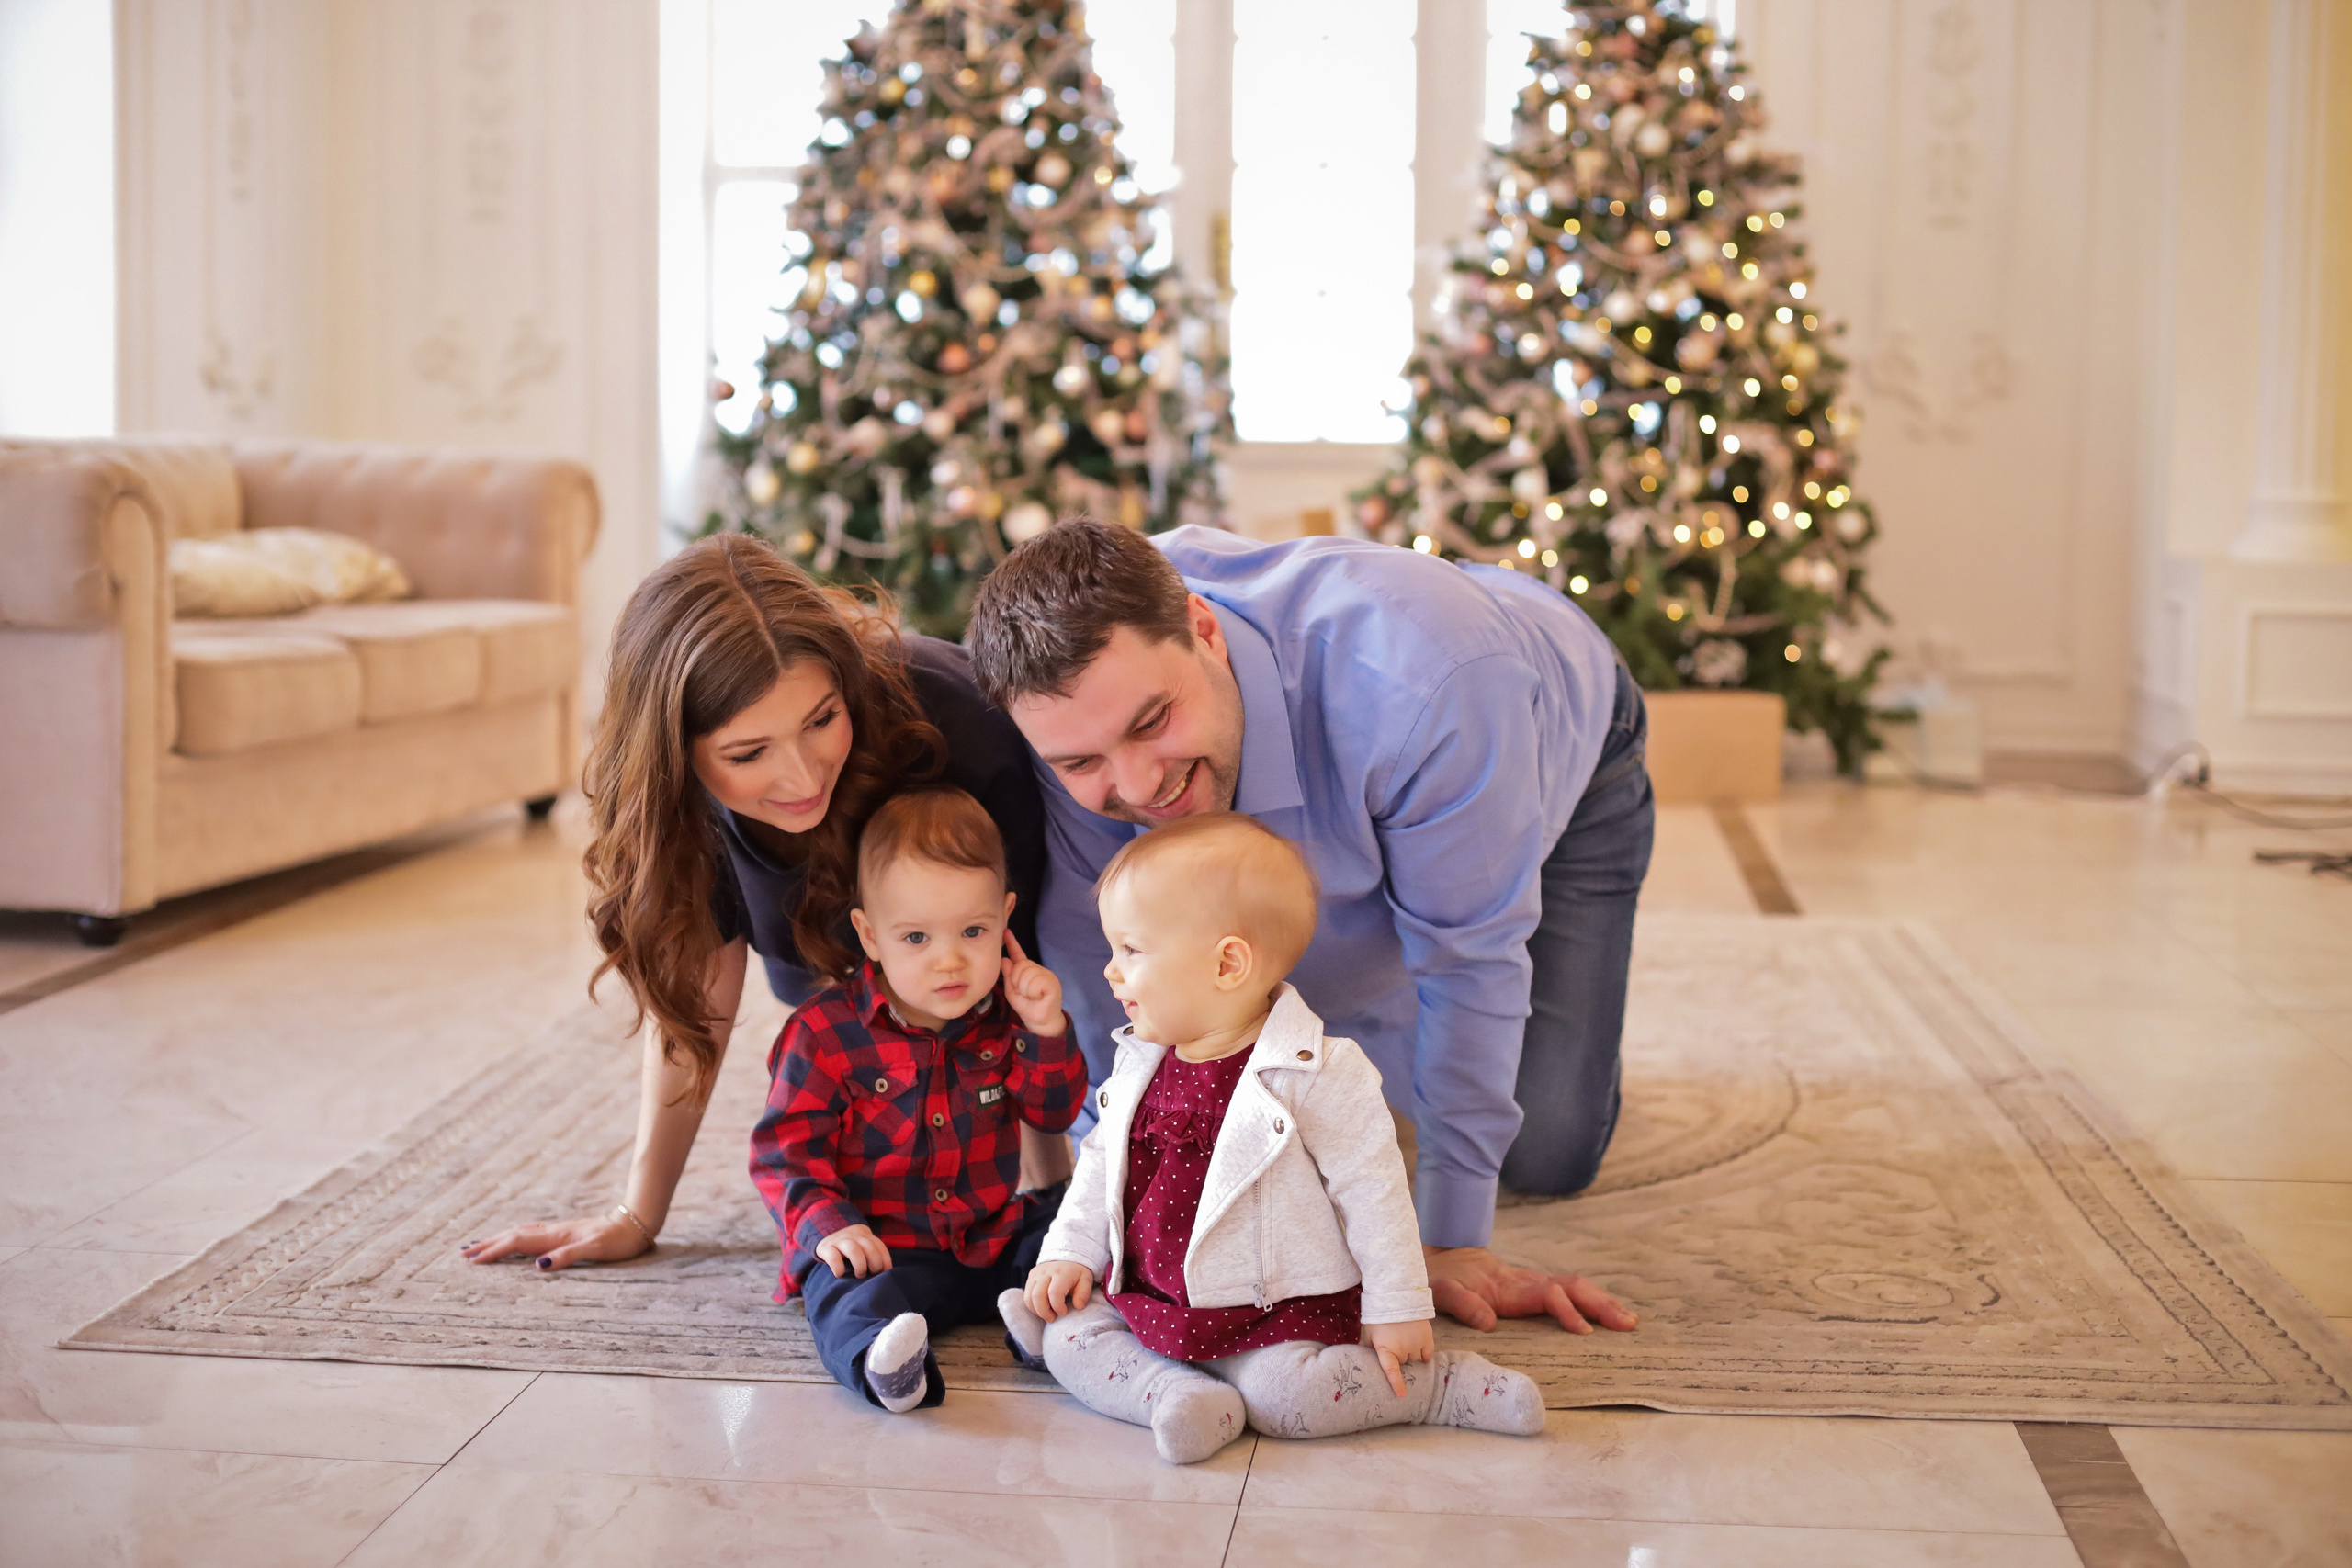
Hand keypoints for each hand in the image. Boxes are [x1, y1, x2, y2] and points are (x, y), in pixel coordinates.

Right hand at [461, 1210, 651, 1272]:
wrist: (634, 1223)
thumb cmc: (617, 1241)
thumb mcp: (595, 1251)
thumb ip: (567, 1256)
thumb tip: (538, 1266)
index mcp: (555, 1237)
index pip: (517, 1243)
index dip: (494, 1252)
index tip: (472, 1260)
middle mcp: (552, 1231)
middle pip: (513, 1236)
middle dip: (488, 1245)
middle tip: (462, 1253)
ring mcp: (557, 1230)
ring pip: (520, 1233)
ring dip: (498, 1239)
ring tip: (478, 1245)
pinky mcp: (564, 1232)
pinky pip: (531, 1234)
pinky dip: (515, 1238)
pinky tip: (514, 1240)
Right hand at [815, 1223, 892, 1278]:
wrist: (822, 1232)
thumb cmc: (847, 1246)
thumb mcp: (860, 1244)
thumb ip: (870, 1251)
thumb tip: (884, 1271)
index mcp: (864, 1233)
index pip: (880, 1246)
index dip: (885, 1261)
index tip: (885, 1272)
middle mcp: (853, 1234)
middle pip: (869, 1248)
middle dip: (875, 1264)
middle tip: (871, 1274)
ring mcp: (839, 1239)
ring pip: (854, 1250)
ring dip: (860, 1265)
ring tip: (859, 1274)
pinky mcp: (825, 1247)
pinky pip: (834, 1257)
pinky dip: (839, 1268)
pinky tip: (840, 1274)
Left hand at [1000, 931, 1066, 1037]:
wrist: (1041, 1023)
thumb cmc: (1028, 1007)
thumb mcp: (1012, 991)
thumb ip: (1008, 976)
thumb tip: (1004, 959)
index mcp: (1029, 971)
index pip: (1019, 955)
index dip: (1012, 943)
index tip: (1005, 931)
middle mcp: (1039, 970)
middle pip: (1020, 965)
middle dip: (1016, 981)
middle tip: (1024, 993)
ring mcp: (1047, 975)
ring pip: (1026, 973)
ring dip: (1024, 988)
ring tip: (1031, 997)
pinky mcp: (1053, 983)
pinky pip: (1035, 981)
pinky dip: (1032, 991)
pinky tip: (1038, 997)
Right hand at [1024, 1260, 1095, 1321]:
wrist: (1066, 1258)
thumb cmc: (1076, 1273)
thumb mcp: (1086, 1280)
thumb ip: (1084, 1293)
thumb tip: (1079, 1306)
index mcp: (1061, 1273)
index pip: (1054, 1293)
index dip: (1058, 1307)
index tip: (1064, 1312)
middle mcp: (1045, 1272)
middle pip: (1037, 1296)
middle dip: (1044, 1312)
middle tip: (1053, 1318)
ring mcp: (1035, 1274)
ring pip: (1028, 1297)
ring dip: (1037, 1311)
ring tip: (1048, 1314)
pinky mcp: (1030, 1277)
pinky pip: (1026, 1296)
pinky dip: (1032, 1306)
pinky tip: (1042, 1309)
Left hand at [1365, 1318, 1434, 1398]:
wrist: (1396, 1296)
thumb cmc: (1379, 1316)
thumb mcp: (1369, 1332)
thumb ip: (1367, 1348)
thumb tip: (1361, 1362)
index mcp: (1386, 1348)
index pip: (1391, 1370)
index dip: (1396, 1384)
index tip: (1401, 1395)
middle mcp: (1402, 1347)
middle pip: (1403, 1363)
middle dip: (1399, 1356)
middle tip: (1394, 1342)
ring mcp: (1416, 1343)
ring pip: (1415, 1359)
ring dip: (1411, 1353)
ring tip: (1405, 1339)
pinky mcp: (1427, 1337)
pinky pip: (1427, 1355)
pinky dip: (1424, 1354)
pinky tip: (1419, 1347)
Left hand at [1424, 1245, 1637, 1333]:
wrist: (1442, 1257)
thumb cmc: (1440, 1279)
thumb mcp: (1441, 1291)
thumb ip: (1461, 1303)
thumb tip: (1487, 1322)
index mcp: (1510, 1286)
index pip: (1549, 1295)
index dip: (1567, 1311)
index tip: (1584, 1332)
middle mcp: (1528, 1282)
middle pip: (1573, 1287)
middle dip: (1601, 1304)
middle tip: (1627, 1324)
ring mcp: (1534, 1283)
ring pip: (1577, 1287)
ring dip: (1603, 1302)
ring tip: (1630, 1321)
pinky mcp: (1536, 1288)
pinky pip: (1571, 1292)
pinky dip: (1593, 1301)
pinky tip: (1609, 1313)